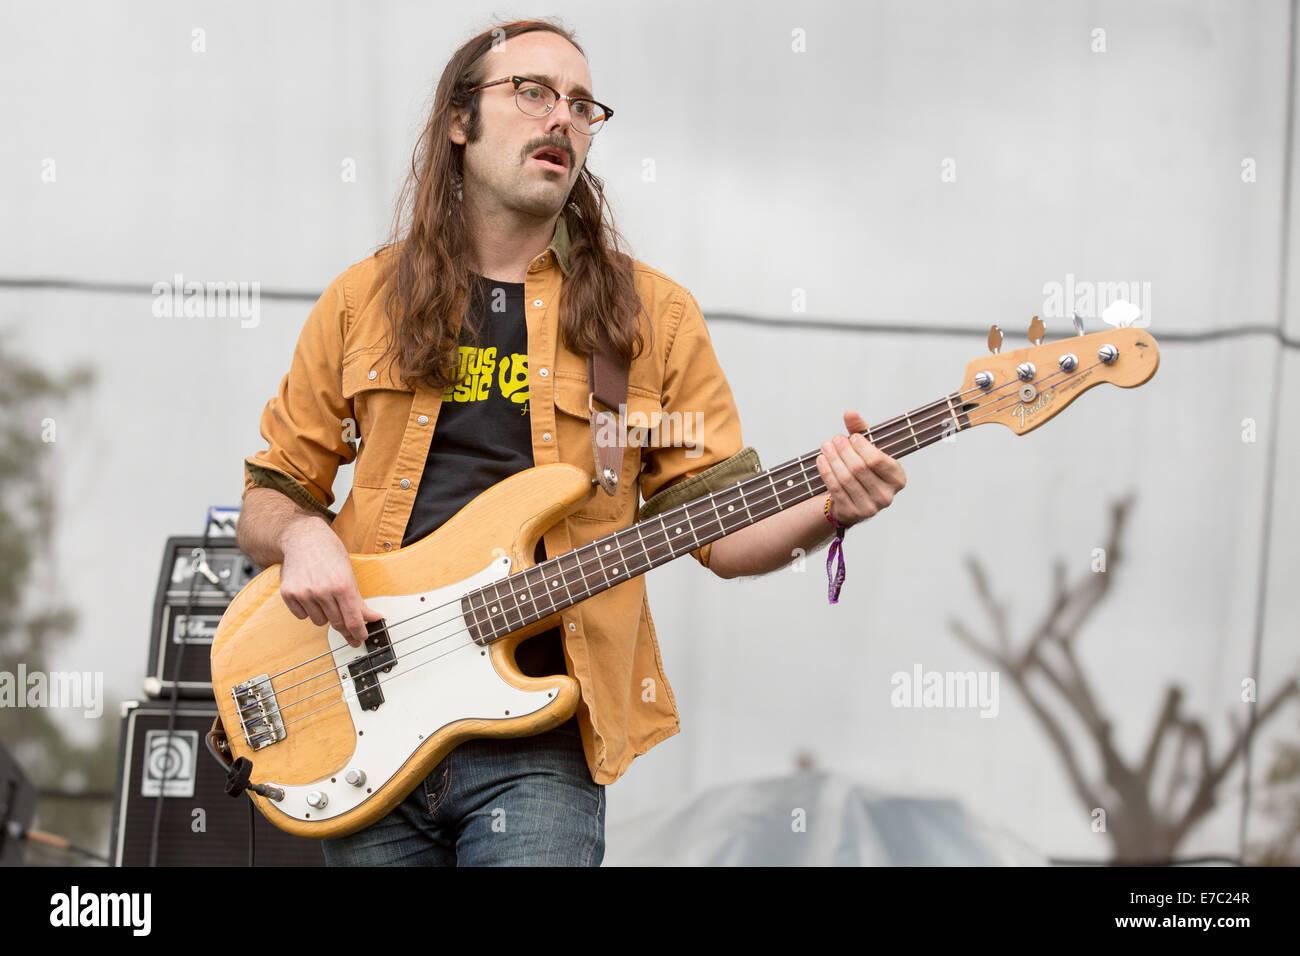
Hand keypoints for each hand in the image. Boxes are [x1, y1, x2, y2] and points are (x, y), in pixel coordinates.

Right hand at [278, 515, 382, 647]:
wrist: (303, 537)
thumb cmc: (329, 552)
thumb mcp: (349, 574)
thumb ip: (359, 600)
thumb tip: (373, 618)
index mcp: (342, 585)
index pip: (353, 620)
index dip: (359, 633)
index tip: (361, 638)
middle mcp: (323, 591)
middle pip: (337, 624)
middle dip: (345, 629)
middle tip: (349, 631)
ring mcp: (304, 593)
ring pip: (319, 621)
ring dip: (325, 615)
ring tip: (325, 597)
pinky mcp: (289, 594)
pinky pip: (302, 616)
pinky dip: (307, 610)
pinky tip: (310, 595)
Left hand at [815, 410, 906, 525]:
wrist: (853, 500)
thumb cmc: (865, 469)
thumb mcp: (866, 449)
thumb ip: (860, 430)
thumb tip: (850, 413)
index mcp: (898, 479)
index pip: (877, 460)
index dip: (862, 447)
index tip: (851, 437)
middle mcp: (887, 496)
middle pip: (859, 468)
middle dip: (844, 451)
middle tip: (834, 439)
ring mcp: (870, 507)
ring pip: (846, 479)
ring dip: (833, 460)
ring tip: (825, 446)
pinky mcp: (853, 513)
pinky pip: (836, 489)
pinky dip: (826, 472)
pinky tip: (821, 460)